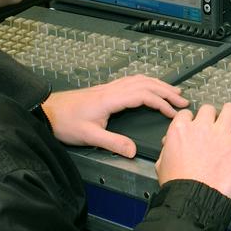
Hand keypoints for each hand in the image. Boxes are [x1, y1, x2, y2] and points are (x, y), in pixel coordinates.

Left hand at [42, 75, 188, 156]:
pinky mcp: (105, 89)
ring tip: (173, 91)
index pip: (144, 95)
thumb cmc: (65, 123)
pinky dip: (147, 83)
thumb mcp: (90, 136)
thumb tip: (133, 151)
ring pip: (140, 80)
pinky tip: (150, 88)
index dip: (162, 103)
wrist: (47, 112)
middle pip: (146, 84)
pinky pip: (132, 81)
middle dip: (167, 91)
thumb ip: (113, 143)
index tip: (174, 113)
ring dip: (158, 85)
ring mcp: (109, 87)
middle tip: (183, 100)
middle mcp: (112, 89)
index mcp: (111, 99)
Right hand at [156, 103, 230, 198]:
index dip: (191, 120)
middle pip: (209, 109)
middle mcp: (201, 127)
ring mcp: (221, 134)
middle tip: (213, 126)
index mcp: (180, 130)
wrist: (193, 197)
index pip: (187, 113)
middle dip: (211, 116)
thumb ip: (167, 149)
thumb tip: (169, 143)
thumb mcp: (162, 164)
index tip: (194, 126)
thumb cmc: (178, 184)